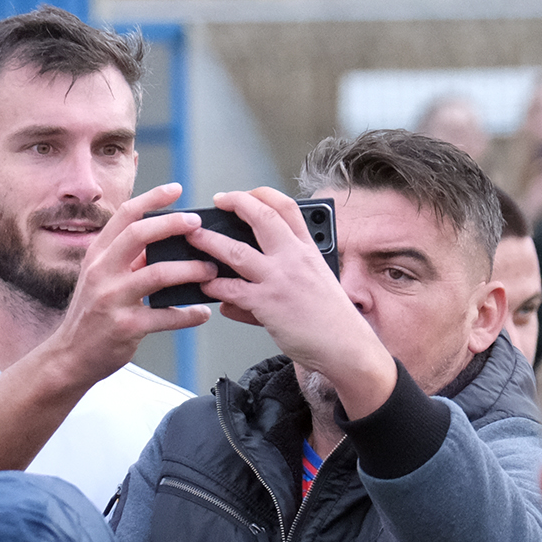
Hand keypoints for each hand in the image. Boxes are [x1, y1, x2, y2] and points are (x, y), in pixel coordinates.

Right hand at [42, 183, 214, 386]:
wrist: (71, 355)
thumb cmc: (91, 314)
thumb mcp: (100, 278)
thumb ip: (126, 258)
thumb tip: (164, 238)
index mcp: (97, 255)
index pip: (125, 216)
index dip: (151, 198)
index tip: (175, 189)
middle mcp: (101, 272)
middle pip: (139, 235)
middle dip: (173, 225)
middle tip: (198, 224)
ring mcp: (112, 299)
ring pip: (158, 274)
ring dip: (190, 269)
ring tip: (210, 270)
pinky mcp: (125, 326)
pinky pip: (165, 316)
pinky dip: (188, 314)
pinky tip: (201, 313)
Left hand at [189, 187, 396, 415]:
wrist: (347, 347)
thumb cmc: (332, 320)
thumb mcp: (314, 286)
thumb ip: (277, 281)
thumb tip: (233, 297)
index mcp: (308, 250)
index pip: (286, 208)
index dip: (262, 195)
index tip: (244, 194)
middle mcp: (294, 258)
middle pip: (261, 218)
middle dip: (236, 203)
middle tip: (217, 201)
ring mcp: (280, 279)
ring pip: (236, 251)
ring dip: (210, 241)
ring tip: (194, 237)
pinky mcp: (268, 303)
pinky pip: (232, 289)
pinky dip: (214, 286)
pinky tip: (205, 285)